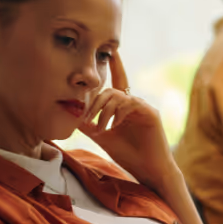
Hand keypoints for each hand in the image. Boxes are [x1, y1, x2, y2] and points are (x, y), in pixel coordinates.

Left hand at [79, 52, 177, 189]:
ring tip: (99, 129)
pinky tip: (113, 126)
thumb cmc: (129, 156)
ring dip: (103, 111)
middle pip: (111, 90)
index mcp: (125, 108)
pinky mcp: (151, 114)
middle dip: (95, 102)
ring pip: (118, 96)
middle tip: (85, 118)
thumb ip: (89, 124)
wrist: (149, 172)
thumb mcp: (103, 137)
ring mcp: (144, 108)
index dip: (114, 65)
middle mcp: (135, 104)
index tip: (109, 51)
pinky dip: (117, 113)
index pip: (117, 83)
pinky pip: (130, 103)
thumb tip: (71, 113)